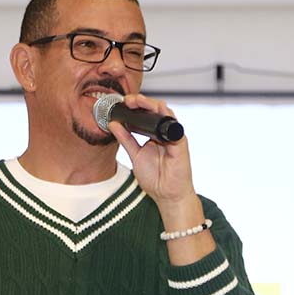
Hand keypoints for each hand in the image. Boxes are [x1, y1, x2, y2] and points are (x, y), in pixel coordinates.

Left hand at [108, 93, 195, 207]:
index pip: (146, 115)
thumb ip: (125, 139)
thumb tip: (113, 124)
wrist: (167, 195)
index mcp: (154, 135)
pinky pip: (175, 126)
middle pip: (155, 110)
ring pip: (165, 113)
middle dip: (142, 102)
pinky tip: (161, 109)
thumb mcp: (135, 155)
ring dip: (152, 105)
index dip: (135, 107)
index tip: (122, 102)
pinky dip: (168, 116)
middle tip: (128, 99)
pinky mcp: (180, 143)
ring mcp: (173, 136)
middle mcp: (164, 133)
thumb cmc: (155, 178)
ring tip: (139, 100)